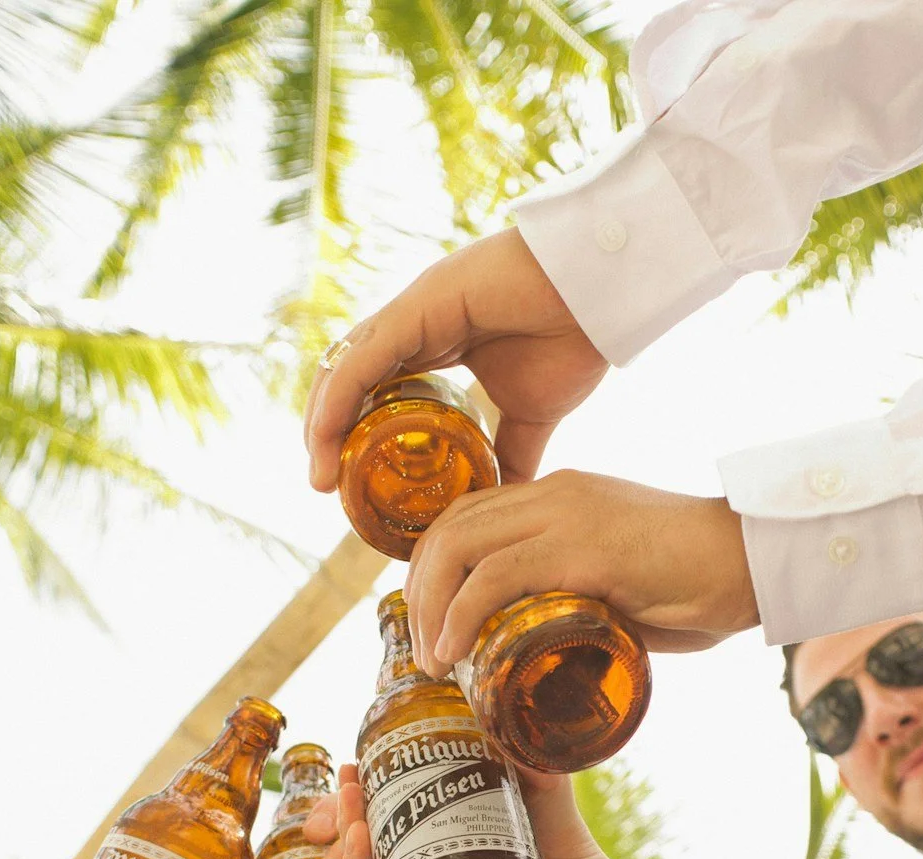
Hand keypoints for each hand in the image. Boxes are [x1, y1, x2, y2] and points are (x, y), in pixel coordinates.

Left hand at [305, 229, 606, 489]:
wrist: (602, 294)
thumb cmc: (572, 338)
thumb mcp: (533, 413)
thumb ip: (512, 452)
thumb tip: (506, 499)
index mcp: (435, 344)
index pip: (372, 389)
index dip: (352, 432)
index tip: (346, 483)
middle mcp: (413, 325)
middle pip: (348, 380)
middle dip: (328, 432)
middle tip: (325, 484)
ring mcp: (412, 313)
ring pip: (345, 369)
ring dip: (323, 421)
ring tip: (320, 473)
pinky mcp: (418, 306)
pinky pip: (363, 357)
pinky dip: (339, 398)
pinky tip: (327, 436)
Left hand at [405, 471, 756, 677]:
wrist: (757, 560)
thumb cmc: (707, 582)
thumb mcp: (628, 586)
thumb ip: (588, 603)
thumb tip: (557, 648)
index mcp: (563, 495)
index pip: (472, 515)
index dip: (436, 564)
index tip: (430, 616)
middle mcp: (555, 494)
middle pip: (452, 527)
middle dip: (420, 589)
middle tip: (424, 646)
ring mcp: (566, 515)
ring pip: (459, 547)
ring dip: (430, 608)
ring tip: (433, 660)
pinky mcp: (581, 547)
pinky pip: (494, 576)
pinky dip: (459, 616)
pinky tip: (451, 652)